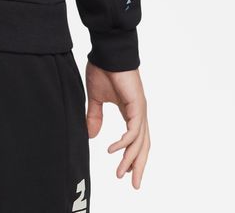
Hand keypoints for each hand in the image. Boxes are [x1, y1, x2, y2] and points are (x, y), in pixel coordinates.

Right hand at [85, 62, 149, 188]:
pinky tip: (113, 150)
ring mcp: (139, 110)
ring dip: (130, 159)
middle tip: (132, 184)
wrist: (107, 51)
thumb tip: (92, 136)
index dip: (132, 156)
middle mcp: (138, 113)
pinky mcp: (137, 105)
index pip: (135, 140)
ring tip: (121, 173)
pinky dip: (124, 143)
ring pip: (139, 142)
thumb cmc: (103, 69)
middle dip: (137, 165)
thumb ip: (95, 116)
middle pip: (142, 146)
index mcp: (130, 112)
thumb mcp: (96, 98)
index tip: (126, 173)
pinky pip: (133, 131)